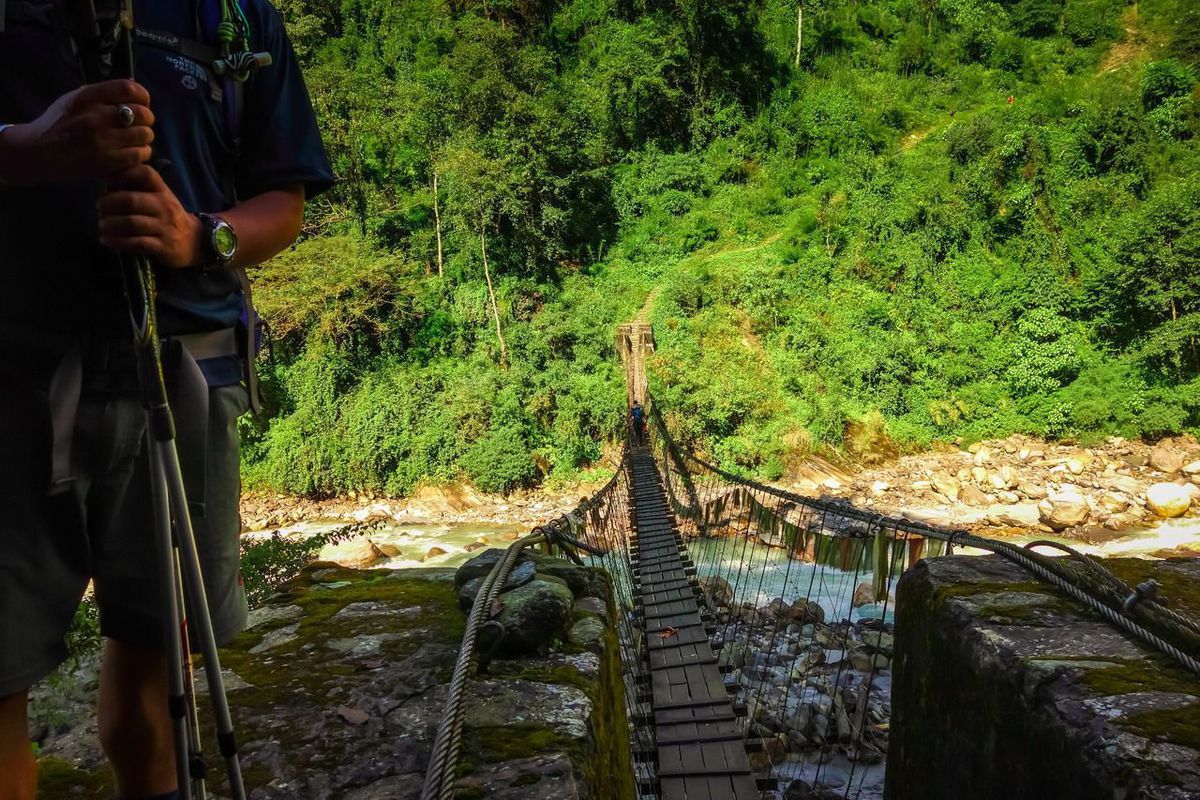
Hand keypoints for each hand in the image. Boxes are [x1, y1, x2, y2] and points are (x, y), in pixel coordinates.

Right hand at [0, 81, 153, 184]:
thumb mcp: (73, 99)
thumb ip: (100, 94)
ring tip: (138, 139)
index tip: (143, 103)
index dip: (143, 96)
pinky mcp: (106, 161)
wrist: (37, 152)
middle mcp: (94, 116)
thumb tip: (132, 89)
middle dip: (147, 119)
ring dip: (146, 137)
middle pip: (142, 113)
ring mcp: (101, 140)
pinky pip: (139, 154)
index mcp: (87, 97)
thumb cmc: (58, 124)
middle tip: (141, 124)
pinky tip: (136, 151)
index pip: (128, 88)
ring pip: (144, 134)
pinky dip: (143, 152)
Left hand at [97, 165, 201, 267]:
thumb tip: (106, 178)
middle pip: (131, 201)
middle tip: (99, 209)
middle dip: (108, 204)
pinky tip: (106, 240)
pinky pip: (136, 243)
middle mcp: (164, 207)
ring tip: (102, 226)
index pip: (145, 174)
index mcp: (162, 191)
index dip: (123, 173)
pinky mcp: (163, 246)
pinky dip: (117, 242)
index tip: (107, 180)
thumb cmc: (167, 217)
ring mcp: (165, 228)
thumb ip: (138, 188)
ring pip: (131, 224)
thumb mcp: (159, 198)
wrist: (194, 241)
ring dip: (110, 225)